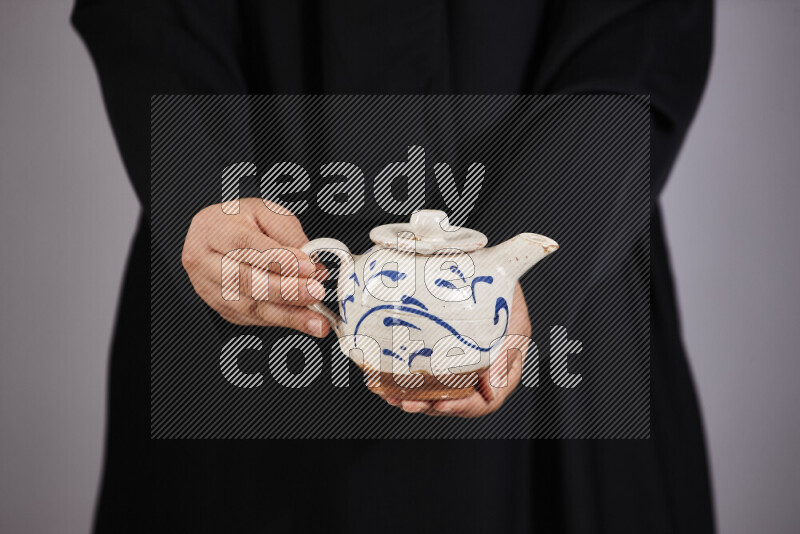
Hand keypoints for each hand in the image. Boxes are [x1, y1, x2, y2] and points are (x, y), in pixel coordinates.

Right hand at [181, 198, 329, 336]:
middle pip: (246, 281)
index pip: (246, 245)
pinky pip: (252, 318)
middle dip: (286, 291)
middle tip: (316, 293)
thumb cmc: (241, 221)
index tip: (308, 268)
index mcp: (214, 228)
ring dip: (288, 315)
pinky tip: (302, 320)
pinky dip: (280, 320)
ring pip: (250, 306)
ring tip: (316, 319)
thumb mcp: (269, 213)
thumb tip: (314, 268)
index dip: (278, 259)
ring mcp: (209, 288)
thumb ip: (291, 237)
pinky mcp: (220, 307)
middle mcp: (204, 260)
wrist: (215, 233)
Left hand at [378, 283, 531, 417]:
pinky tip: (384, 380)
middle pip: (459, 400)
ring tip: (392, 395)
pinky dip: (402, 379)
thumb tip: (492, 390)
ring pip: (436, 389)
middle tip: (408, 401)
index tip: (442, 404)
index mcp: (505, 357)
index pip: (490, 399)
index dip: (466, 407)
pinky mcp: (435, 346)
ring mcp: (457, 355)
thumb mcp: (510, 308)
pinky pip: (420, 371)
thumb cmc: (494, 275)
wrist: (471, 254)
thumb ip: (506, 342)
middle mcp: (481, 362)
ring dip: (413, 397)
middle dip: (431, 405)